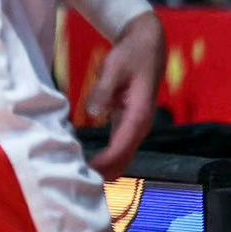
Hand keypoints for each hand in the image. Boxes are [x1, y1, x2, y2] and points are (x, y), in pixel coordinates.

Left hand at [86, 10, 164, 175]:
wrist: (147, 44)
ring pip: (124, 155)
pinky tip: (95, 167)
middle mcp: (141, 124)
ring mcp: (136, 124)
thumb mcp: (114, 68)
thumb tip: (93, 113)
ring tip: (86, 184)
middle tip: (82, 187)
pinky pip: (121, 146)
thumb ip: (103, 92)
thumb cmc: (131, 55)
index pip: (122, 146)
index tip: (89, 174)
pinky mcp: (130, 121)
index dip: (106, 163)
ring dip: (108, 169)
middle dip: (106, 173)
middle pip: (125, 157)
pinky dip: (110, 158)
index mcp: (139, 115)